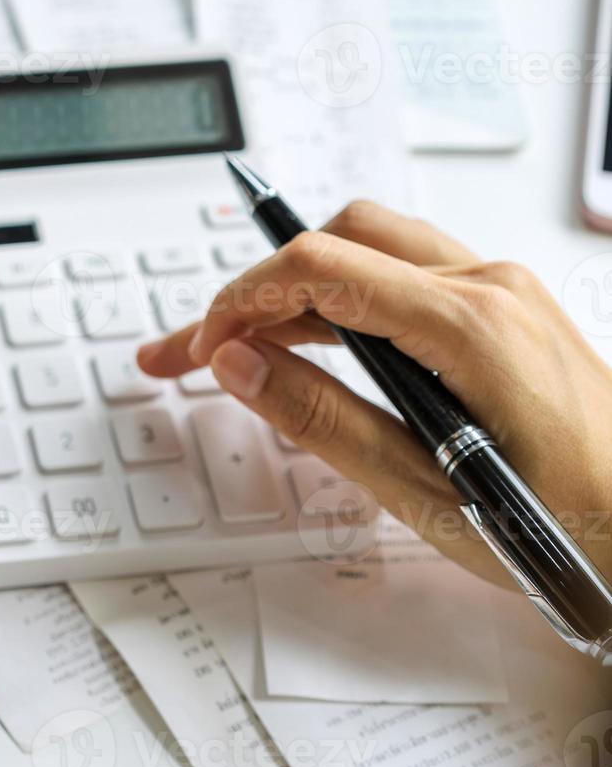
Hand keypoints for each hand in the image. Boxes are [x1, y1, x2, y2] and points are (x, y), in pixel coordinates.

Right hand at [137, 201, 611, 583]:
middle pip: (338, 240)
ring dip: (295, 288)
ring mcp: (504, 293)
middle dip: (254, 287)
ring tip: (241, 346)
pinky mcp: (507, 312)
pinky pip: (405, 274)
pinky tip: (314, 347)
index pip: (318, 267)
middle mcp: (492, 288)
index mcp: (471, 324)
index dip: (240, 300)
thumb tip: (240, 363)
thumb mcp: (423, 490)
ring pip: (369, 248)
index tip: (200, 346)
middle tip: (198, 346)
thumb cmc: (569, 526)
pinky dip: (343, 298)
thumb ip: (320, 417)